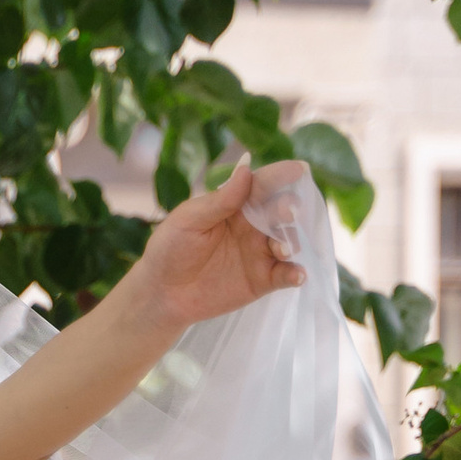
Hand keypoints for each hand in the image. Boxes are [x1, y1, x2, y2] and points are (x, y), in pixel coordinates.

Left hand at [131, 160, 309, 332]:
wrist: (161, 292)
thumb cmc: (170, 248)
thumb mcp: (190, 220)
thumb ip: (221, 199)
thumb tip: (247, 167)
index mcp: (237, 204)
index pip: (263, 186)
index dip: (281, 176)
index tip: (299, 168)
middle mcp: (255, 225)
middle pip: (281, 212)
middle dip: (290, 210)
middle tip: (288, 212)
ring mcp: (261, 252)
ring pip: (288, 242)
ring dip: (293, 242)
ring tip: (283, 250)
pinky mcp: (263, 280)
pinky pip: (285, 275)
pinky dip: (296, 274)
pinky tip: (297, 275)